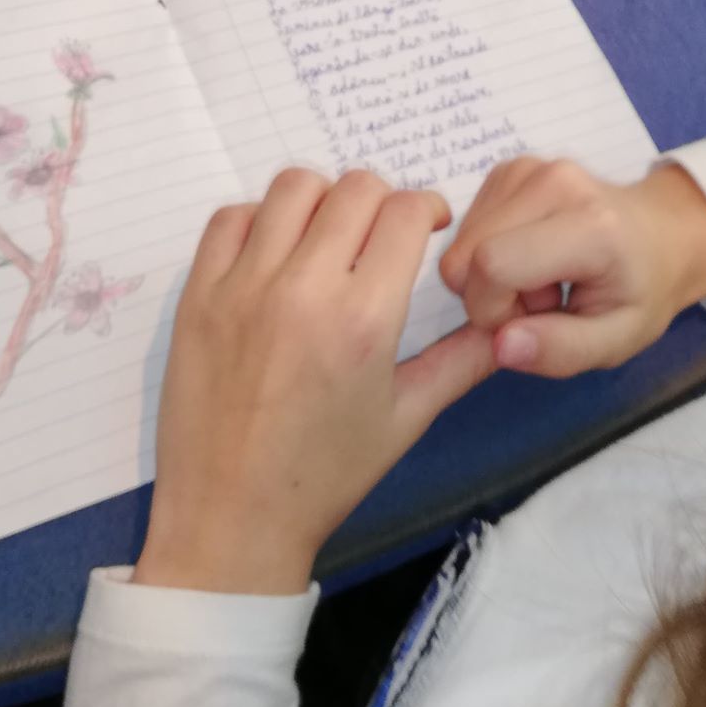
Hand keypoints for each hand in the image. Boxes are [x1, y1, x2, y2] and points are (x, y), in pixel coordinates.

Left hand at [134, 170, 495, 595]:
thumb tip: (506, 323)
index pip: (404, 212)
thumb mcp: (406, 420)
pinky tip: (276, 250)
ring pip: (293, 187)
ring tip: (329, 233)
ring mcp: (243, 287)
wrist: (232, 519)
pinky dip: (261, 217)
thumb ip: (462, 362)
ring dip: (324, 197)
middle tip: (382, 232)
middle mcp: (304, 290)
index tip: (427, 224)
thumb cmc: (325, 477)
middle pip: (355, 187)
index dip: (426, 207)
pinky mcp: (199, 294)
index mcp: (364, 320)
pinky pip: (231, 217)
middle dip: (383, 199)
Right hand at [438, 157, 705, 378]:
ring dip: (491, 276)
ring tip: (545, 279)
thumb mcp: (618, 340)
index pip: (493, 265)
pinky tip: (533, 256)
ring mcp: (528, 167)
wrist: (662, 233)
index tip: (532, 323)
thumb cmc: (643, 291)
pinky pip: (469, 226)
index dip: (493, 310)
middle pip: (466, 255)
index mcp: (590, 225)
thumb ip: (561, 351)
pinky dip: (490, 252)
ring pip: (461, 243)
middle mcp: (553, 181)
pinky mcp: (510, 168)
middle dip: (490, 297)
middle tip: (544, 302)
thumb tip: (501, 345)